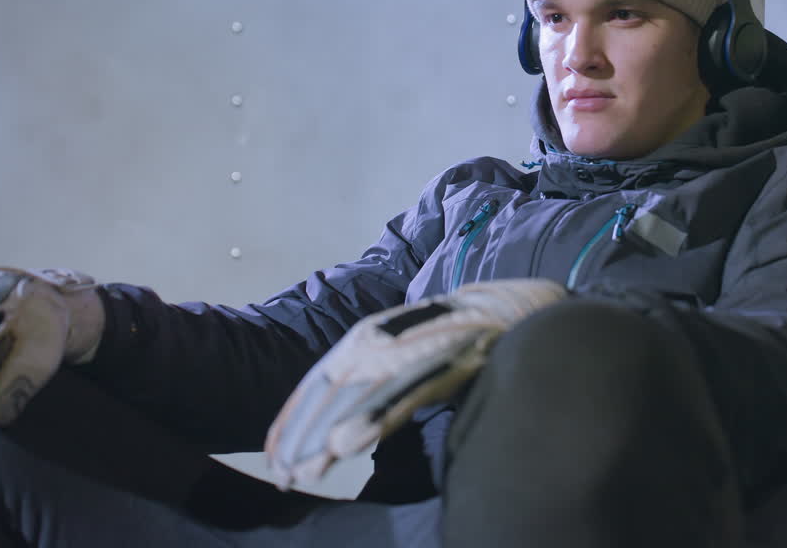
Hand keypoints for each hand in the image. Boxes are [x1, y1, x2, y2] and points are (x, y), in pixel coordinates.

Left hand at [265, 278, 567, 489]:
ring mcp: (412, 351)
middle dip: (307, 437)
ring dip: (332, 436)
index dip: (297, 419)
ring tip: (307, 470)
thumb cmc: (457, 336)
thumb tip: (342, 422)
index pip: (322, 382)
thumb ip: (381, 385)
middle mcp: (384, 341)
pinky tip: (351, 443)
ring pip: (362, 399)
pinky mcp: (440, 363)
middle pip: (333, 393)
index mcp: (371, 339)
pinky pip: (403, 396)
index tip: (278, 457)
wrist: (508, 307)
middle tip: (285, 478)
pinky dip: (375, 420)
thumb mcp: (408, 361)